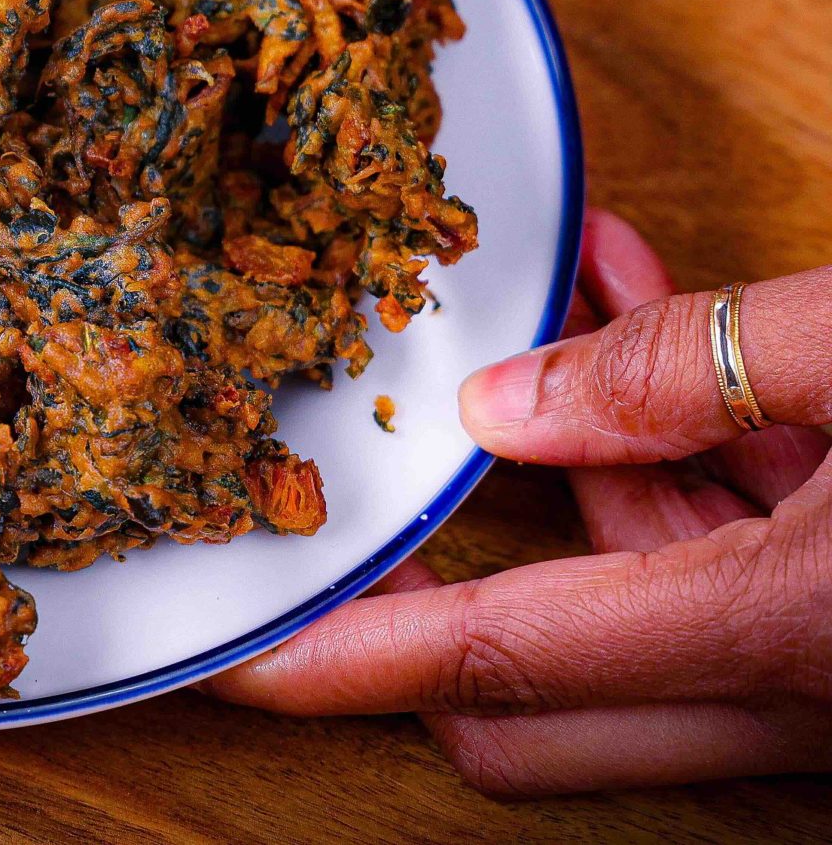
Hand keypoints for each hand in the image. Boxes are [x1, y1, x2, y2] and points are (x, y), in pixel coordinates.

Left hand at [207, 210, 831, 795]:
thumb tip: (506, 400)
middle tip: (348, 503)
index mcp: (773, 630)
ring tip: (537, 314)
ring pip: (621, 612)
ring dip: (572, 463)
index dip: (343, 655)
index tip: (235, 650)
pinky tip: (650, 325)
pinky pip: (714, 557)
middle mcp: (789, 687)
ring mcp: (817, 665)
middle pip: (529, 694)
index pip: (496, 662)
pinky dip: (670, 456)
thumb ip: (685, 366)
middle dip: (418, 603)